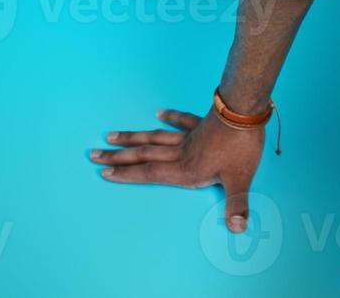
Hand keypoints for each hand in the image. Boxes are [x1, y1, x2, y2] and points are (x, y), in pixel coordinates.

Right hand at [91, 106, 264, 232]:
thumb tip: (237, 227)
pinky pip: (182, 120)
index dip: (127, 175)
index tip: (105, 173)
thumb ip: (236, 204)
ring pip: (155, 137)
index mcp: (186, 170)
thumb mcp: (240, 179)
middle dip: (118, 157)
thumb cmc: (241, 147)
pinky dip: (170, 117)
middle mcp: (182, 153)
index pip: (150, 173)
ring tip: (112, 136)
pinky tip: (159, 112)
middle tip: (94, 154)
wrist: (245, 112)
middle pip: (145, 155)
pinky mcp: (201, 122)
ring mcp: (190, 136)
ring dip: (133, 137)